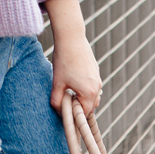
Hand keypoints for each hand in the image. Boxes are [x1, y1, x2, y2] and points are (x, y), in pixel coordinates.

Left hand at [43, 0, 101, 116]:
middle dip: (78, 106)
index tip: (65, 111)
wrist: (71, 38)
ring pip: (92, 96)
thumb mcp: (57, 83)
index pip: (84, 114)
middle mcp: (97, 87)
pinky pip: (92, 85)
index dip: (73, 115)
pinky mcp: (96, 70)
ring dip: (82, 97)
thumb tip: (59, 112)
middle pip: (90, 106)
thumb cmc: (63, 60)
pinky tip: (72, 79)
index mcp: (89, 93)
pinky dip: (84, 88)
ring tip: (68, 89)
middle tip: (65, 100)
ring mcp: (98, 78)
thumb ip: (56, 101)